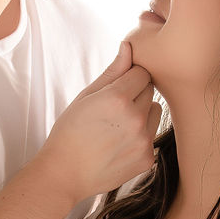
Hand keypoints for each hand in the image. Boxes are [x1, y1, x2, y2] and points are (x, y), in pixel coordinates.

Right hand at [37, 43, 161, 202]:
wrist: (65, 173)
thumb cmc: (70, 131)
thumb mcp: (86, 96)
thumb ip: (112, 71)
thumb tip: (128, 45)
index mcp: (117, 98)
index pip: (141, 72)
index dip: (128, 78)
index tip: (114, 90)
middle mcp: (134, 118)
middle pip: (150, 90)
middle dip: (135, 94)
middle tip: (112, 110)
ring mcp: (143, 140)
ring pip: (154, 112)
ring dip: (142, 114)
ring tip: (117, 127)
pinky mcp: (147, 158)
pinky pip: (151, 135)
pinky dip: (140, 137)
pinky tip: (119, 145)